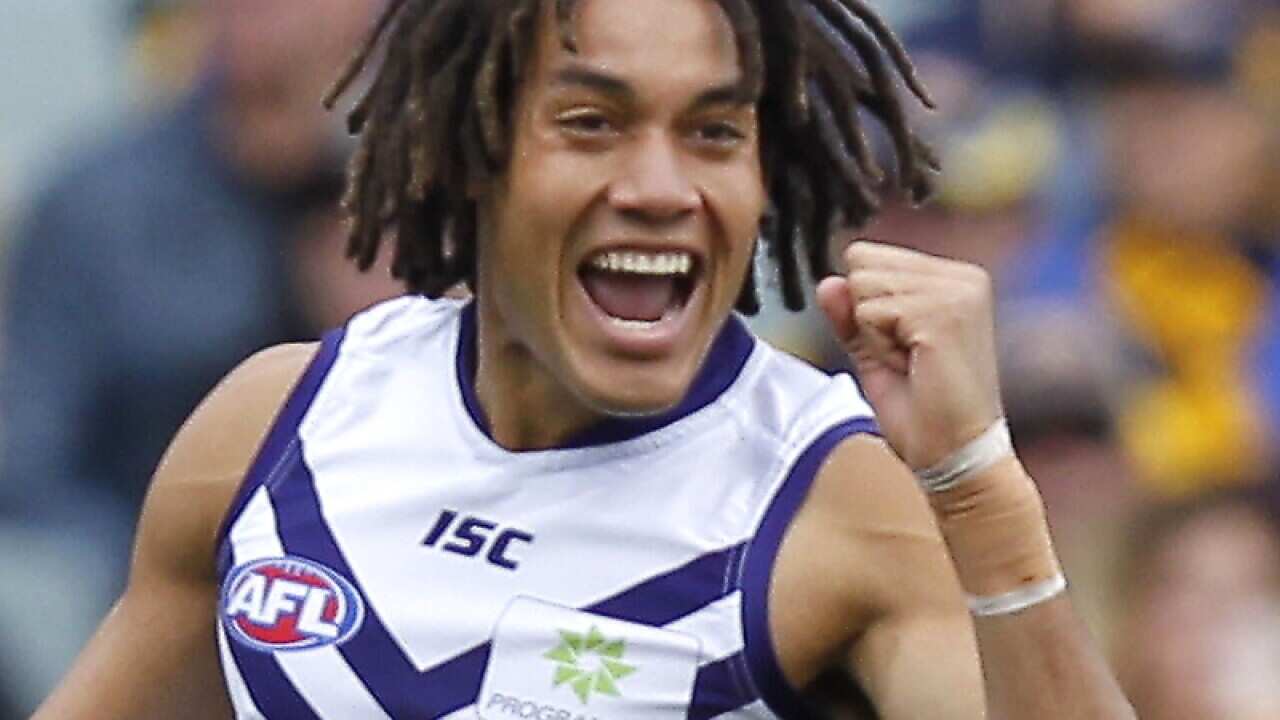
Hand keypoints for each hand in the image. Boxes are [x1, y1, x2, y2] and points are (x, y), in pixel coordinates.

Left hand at [816, 241, 1002, 470]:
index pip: (867, 257)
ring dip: (874, 334)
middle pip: (861, 264)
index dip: (865, 308)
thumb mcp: (874, 353)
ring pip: (862, 286)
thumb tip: (828, 281)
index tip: (900, 347)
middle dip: (866, 318)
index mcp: (952, 278)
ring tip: (911, 362)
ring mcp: (957, 291)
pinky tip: (913, 366)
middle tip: (905, 358)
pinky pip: (869, 313)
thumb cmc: (924, 412)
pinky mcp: (944, 313)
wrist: (956, 455)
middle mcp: (962, 276)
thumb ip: (851, 315)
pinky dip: (878, 346)